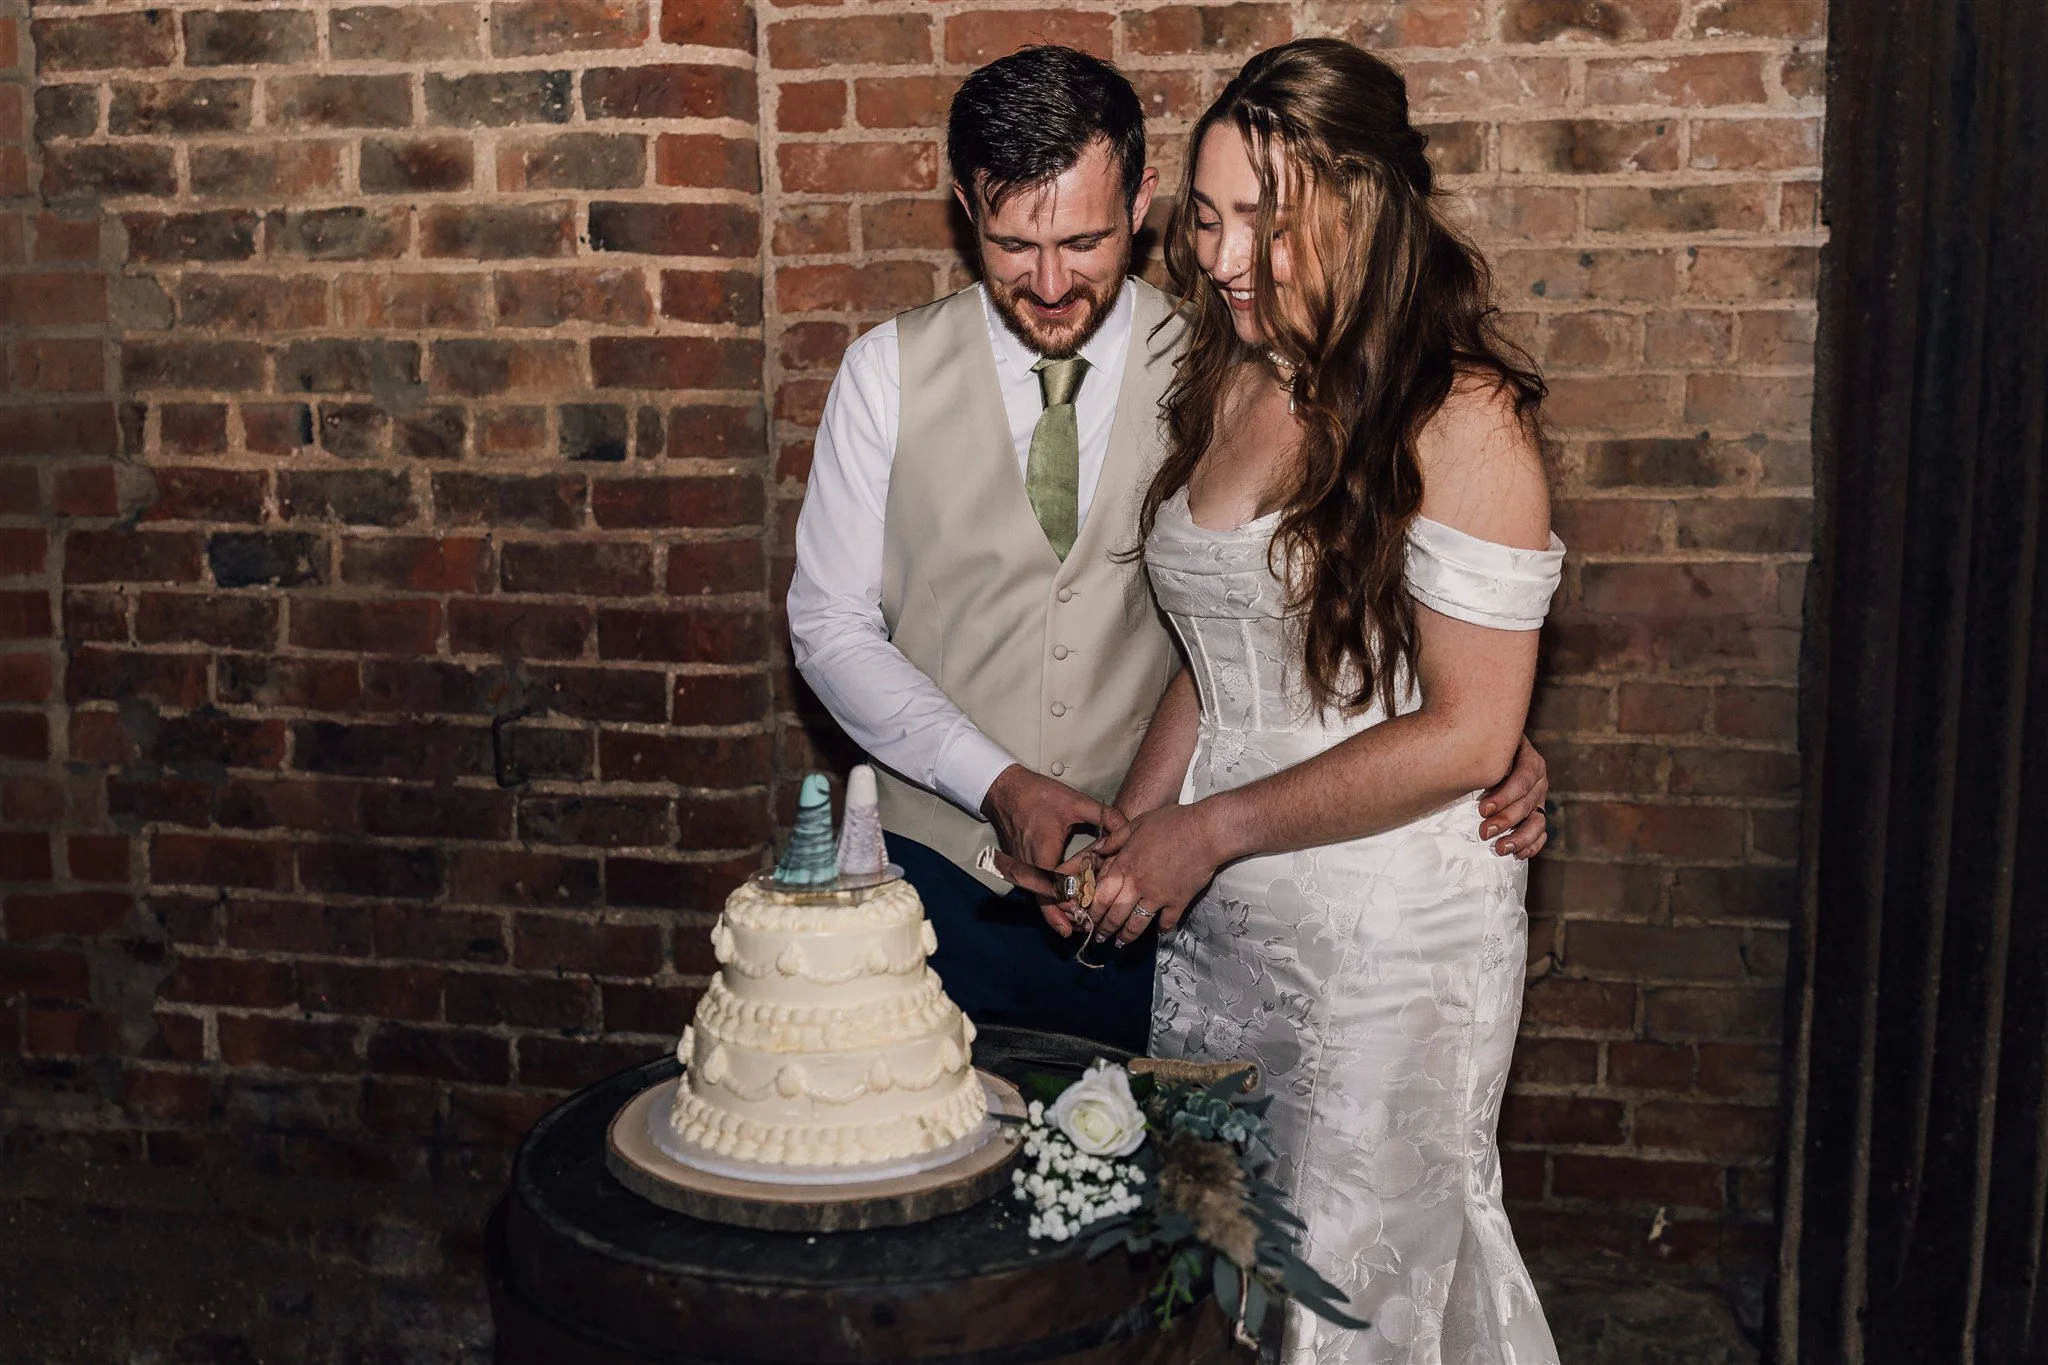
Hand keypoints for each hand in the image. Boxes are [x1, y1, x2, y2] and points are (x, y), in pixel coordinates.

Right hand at [981, 765, 1122, 935]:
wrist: (1005, 791)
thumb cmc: (1038, 795)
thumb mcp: (1074, 801)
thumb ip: (1103, 815)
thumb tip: (1129, 827)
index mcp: (1043, 853)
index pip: (1057, 888)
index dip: (1073, 902)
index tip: (1090, 912)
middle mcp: (1029, 867)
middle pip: (1046, 902)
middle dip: (1065, 917)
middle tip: (1087, 929)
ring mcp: (1022, 870)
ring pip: (1039, 900)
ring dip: (1057, 913)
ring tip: (1077, 927)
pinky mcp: (1021, 868)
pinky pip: (1035, 891)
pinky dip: (1049, 902)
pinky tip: (1064, 910)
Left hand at [1086, 803, 1225, 946]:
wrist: (1204, 831)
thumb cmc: (1170, 823)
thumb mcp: (1136, 824)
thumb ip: (1114, 839)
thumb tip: (1096, 849)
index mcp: (1124, 866)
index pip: (1101, 895)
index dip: (1092, 911)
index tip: (1087, 919)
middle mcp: (1137, 885)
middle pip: (1115, 914)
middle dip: (1105, 929)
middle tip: (1099, 938)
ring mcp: (1158, 896)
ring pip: (1137, 923)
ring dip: (1127, 936)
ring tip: (1121, 943)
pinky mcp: (1178, 901)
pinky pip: (1167, 921)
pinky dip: (1162, 929)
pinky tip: (1159, 932)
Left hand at [1478, 733, 1548, 859]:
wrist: (1490, 754)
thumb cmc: (1482, 750)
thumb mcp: (1484, 748)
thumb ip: (1481, 758)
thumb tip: (1459, 772)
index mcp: (1529, 761)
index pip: (1522, 779)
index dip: (1504, 796)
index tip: (1482, 809)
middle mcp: (1538, 781)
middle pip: (1526, 803)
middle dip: (1505, 820)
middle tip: (1483, 832)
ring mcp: (1538, 799)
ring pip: (1537, 821)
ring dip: (1520, 838)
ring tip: (1499, 848)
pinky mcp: (1536, 814)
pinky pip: (1540, 833)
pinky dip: (1531, 845)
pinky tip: (1518, 854)